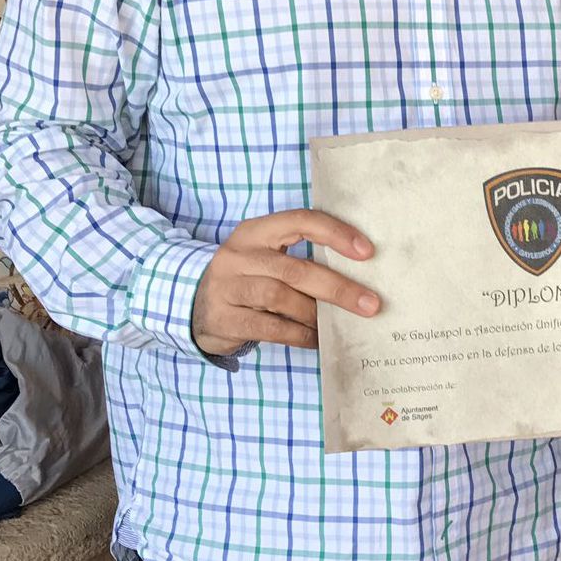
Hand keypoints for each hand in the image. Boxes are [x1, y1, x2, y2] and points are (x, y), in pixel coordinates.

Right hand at [191, 210, 378, 353]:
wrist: (190, 303)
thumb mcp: (264, 257)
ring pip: (281, 298)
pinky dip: (299, 335)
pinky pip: (269, 328)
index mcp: (255, 231)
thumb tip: (357, 276)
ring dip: (316, 314)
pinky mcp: (224, 318)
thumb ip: (299, 258)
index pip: (300, 221)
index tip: (368, 252)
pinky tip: (317, 340)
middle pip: (295, 268)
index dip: (335, 233)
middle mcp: (240, 255)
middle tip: (370, 303)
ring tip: (338, 325)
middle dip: (338, 287)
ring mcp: (228, 287)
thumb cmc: (244, 278)